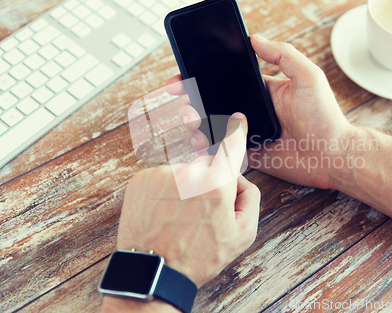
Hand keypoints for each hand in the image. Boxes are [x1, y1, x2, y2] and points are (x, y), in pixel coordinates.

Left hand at [115, 113, 259, 288]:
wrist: (154, 271)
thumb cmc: (199, 256)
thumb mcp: (243, 234)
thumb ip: (250, 197)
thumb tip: (239, 178)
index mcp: (216, 184)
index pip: (231, 146)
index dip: (236, 131)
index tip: (237, 119)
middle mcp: (188, 173)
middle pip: (207, 163)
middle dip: (210, 179)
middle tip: (204, 209)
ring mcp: (161, 174)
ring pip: (183, 171)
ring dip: (185, 186)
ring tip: (180, 216)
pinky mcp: (141, 179)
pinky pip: (162, 176)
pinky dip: (166, 189)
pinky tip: (165, 212)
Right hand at [166, 36, 353, 189]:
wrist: (332, 156)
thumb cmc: (325, 117)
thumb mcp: (308, 77)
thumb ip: (283, 55)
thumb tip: (254, 38)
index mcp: (260, 91)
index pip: (224, 79)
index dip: (202, 77)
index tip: (182, 76)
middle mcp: (249, 111)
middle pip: (212, 104)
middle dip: (191, 101)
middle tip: (180, 101)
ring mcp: (246, 134)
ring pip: (212, 128)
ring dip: (194, 123)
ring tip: (189, 120)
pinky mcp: (247, 156)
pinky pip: (221, 152)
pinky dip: (206, 149)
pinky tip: (198, 143)